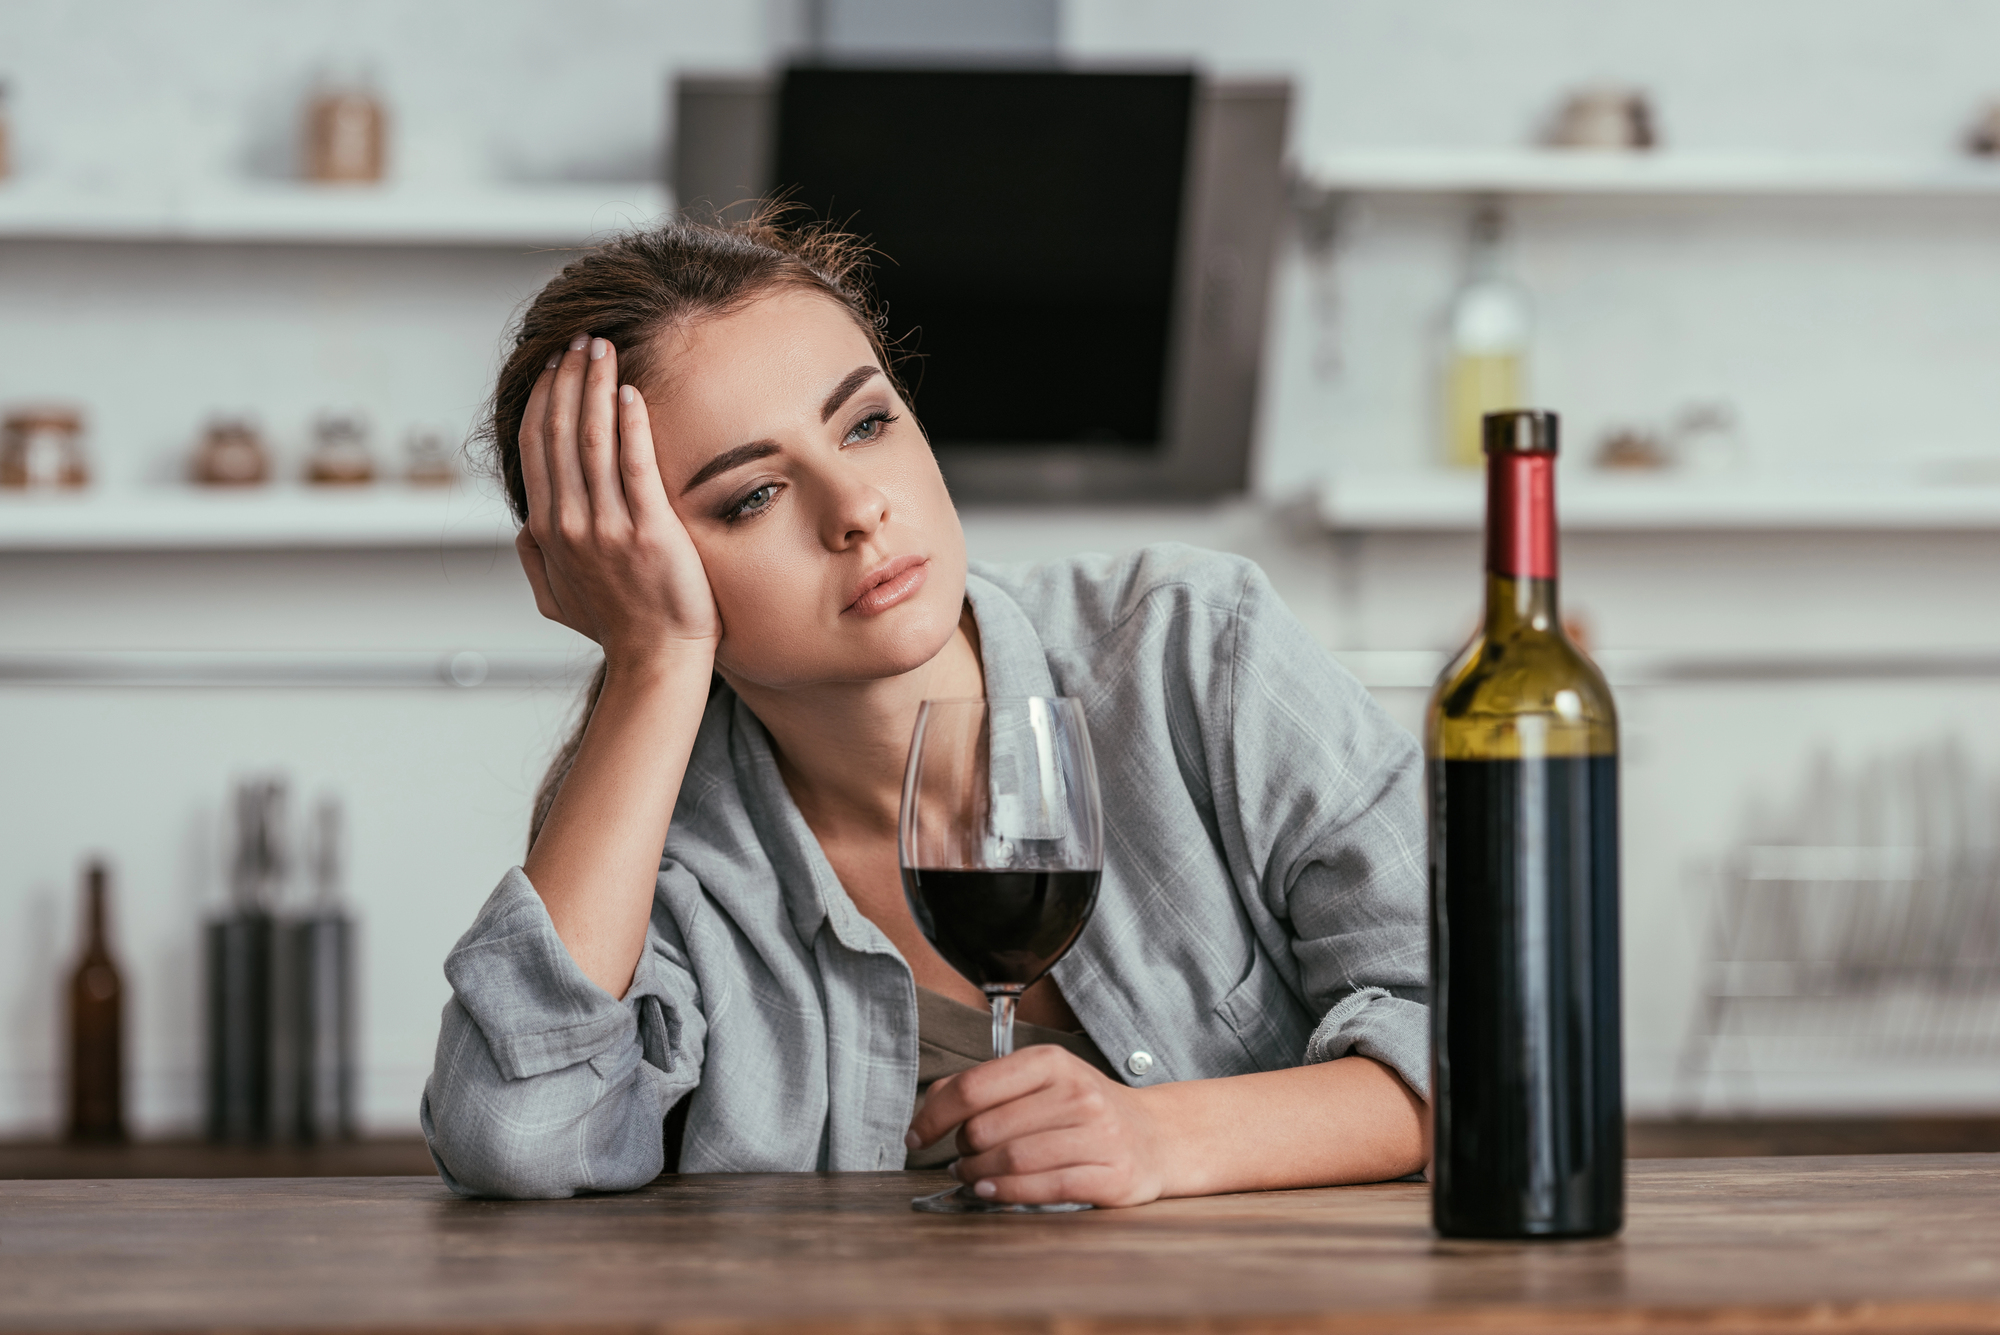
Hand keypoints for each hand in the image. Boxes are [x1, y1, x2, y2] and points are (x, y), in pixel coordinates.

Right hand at [516, 335, 719, 666]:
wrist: (656, 659)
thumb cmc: (615, 629)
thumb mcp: (555, 600)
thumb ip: (534, 560)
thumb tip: (524, 527)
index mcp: (546, 531)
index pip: (537, 448)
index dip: (544, 401)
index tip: (554, 367)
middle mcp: (570, 524)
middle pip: (561, 434)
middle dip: (568, 380)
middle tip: (580, 340)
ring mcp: (608, 528)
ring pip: (593, 441)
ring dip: (595, 388)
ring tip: (602, 349)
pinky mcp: (649, 532)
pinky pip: (634, 467)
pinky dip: (629, 426)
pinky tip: (629, 393)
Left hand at [905, 1046, 1171, 1207]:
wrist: (1157, 1136)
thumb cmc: (1084, 1110)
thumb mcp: (1041, 1082)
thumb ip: (986, 1088)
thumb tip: (929, 1109)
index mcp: (1051, 1062)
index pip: (972, 1088)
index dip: (933, 1117)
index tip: (915, 1136)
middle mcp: (1076, 1093)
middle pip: (986, 1129)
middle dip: (960, 1150)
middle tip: (960, 1158)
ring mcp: (1098, 1135)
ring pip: (1012, 1159)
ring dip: (977, 1176)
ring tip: (972, 1177)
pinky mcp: (1112, 1175)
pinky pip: (1045, 1188)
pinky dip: (1008, 1193)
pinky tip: (991, 1192)